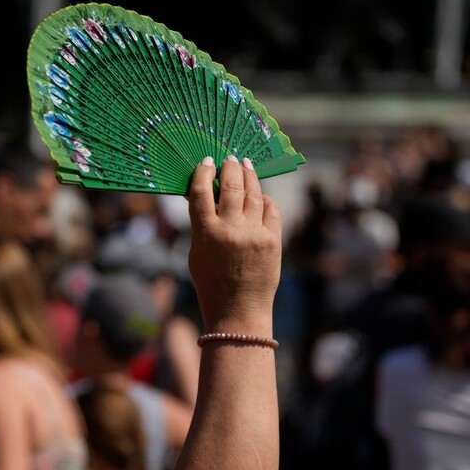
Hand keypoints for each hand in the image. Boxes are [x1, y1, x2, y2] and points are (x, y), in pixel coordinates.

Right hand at [185, 156, 281, 332]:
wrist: (238, 311)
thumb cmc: (212, 284)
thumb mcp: (196, 253)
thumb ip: (201, 225)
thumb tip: (207, 196)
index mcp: (205, 233)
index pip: (200, 192)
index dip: (203, 172)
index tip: (206, 162)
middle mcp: (230, 229)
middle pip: (230, 185)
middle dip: (230, 167)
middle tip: (230, 158)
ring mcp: (253, 233)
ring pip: (253, 192)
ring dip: (249, 176)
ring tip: (246, 166)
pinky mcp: (272, 239)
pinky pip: (270, 208)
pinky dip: (265, 199)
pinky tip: (260, 195)